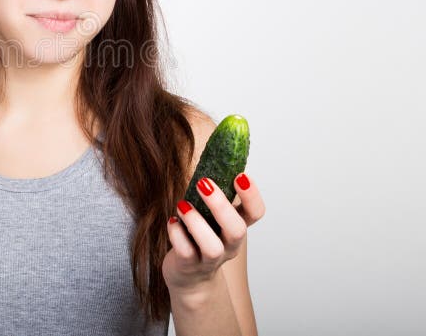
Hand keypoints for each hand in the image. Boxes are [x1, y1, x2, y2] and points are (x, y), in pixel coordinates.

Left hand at [161, 172, 264, 294]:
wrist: (189, 278)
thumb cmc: (199, 237)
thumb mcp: (211, 216)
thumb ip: (214, 193)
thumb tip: (214, 152)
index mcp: (236, 226)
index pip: (256, 213)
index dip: (252, 196)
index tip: (240, 175)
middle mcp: (228, 245)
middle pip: (237, 230)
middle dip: (221, 205)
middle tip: (203, 183)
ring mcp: (209, 259)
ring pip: (212, 246)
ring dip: (197, 222)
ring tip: (183, 205)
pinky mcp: (189, 266)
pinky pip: (185, 252)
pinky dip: (177, 234)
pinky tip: (173, 221)